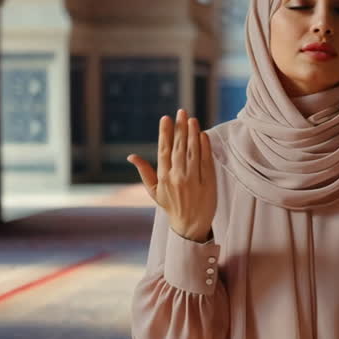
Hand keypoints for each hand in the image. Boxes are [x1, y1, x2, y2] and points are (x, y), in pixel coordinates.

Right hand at [127, 109, 216, 241]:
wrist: (190, 226)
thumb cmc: (171, 206)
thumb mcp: (154, 191)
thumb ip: (144, 172)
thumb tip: (131, 156)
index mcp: (164, 177)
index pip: (163, 151)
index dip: (165, 134)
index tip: (166, 118)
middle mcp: (178, 177)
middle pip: (178, 148)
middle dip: (180, 128)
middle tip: (181, 112)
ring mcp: (193, 180)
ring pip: (193, 152)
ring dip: (192, 134)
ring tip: (192, 119)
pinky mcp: (208, 184)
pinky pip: (206, 162)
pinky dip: (205, 148)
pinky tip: (202, 135)